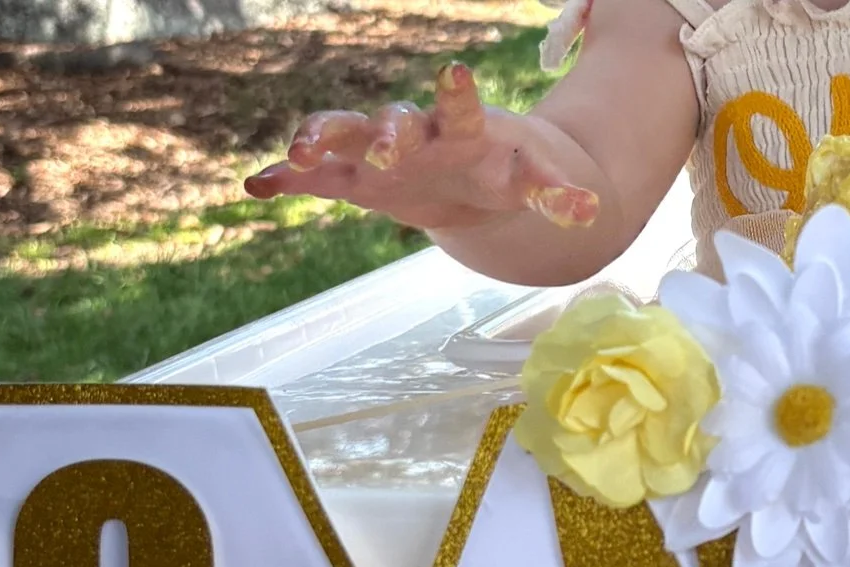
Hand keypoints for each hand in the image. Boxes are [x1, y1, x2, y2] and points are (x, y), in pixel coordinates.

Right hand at [242, 63, 599, 230]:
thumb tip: (594, 211)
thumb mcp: (539, 183)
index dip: (457, 95)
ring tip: (298, 152)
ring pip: (349, 139)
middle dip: (387, 133)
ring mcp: (382, 155)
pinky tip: (255, 186)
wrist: (476, 187)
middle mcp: (418, 137)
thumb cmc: (504, 173)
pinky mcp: (359, 179)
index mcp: (463, 131)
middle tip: (381, 145)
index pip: (459, 110)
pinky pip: (320, 179)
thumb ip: (562, 196)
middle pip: (396, 124)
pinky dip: (289, 182)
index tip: (457, 73)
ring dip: (325, 142)